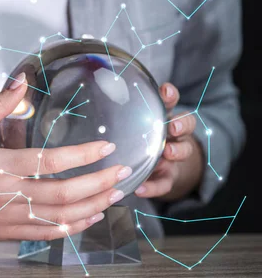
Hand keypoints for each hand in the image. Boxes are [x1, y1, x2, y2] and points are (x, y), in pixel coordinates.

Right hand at [0, 73, 132, 243]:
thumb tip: (21, 82)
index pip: (51, 162)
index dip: (84, 155)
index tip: (107, 147)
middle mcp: (6, 196)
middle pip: (64, 194)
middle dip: (99, 183)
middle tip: (123, 172)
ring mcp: (6, 220)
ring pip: (61, 218)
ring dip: (93, 206)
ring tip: (115, 194)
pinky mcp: (4, 234)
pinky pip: (46, 235)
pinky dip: (72, 227)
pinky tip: (88, 217)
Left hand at [134, 83, 203, 200]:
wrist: (159, 169)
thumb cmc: (141, 138)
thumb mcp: (135, 125)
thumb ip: (123, 115)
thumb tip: (96, 101)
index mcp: (162, 118)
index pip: (171, 102)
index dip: (170, 95)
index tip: (165, 91)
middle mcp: (173, 135)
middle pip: (185, 125)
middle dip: (181, 124)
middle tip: (173, 127)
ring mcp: (173, 157)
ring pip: (183, 151)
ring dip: (177, 151)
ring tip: (168, 153)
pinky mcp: (168, 178)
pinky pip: (164, 183)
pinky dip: (153, 187)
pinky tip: (141, 189)